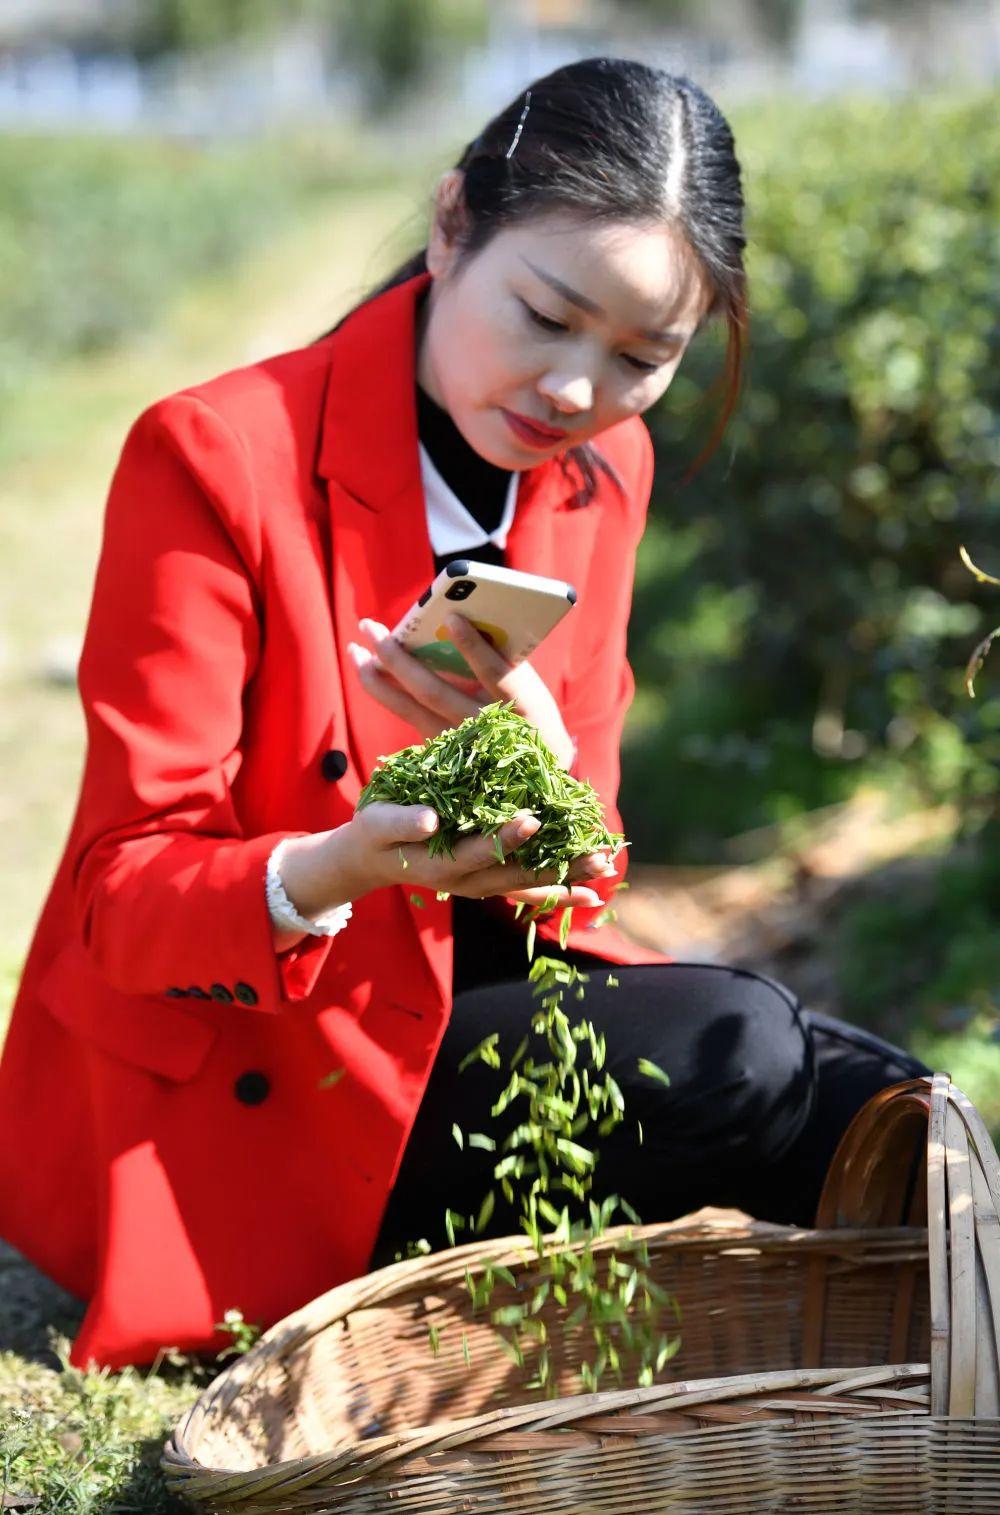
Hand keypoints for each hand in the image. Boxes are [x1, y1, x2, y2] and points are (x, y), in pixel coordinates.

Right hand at [343, 802, 614, 909]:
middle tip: (597, 854)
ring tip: (606, 869)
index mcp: (441, 865)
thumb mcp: (376, 823)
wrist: (373, 858)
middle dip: (559, 863)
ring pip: (529, 883)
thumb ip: (400, 822)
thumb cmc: (374, 833)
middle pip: (517, 874)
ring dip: (568, 878)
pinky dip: (558, 892)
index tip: (534, 818)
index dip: (505, 837)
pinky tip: (591, 895)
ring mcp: (480, 885)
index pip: (478, 851)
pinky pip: (527, 890)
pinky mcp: (489, 881)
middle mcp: (467, 882)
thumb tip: (431, 820)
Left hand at [348, 614, 574, 767]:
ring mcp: (457, 743)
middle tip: (370, 627)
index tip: (451, 618)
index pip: (496, 674)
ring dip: (377, 677)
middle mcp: (483, 728)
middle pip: (434, 691)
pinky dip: (386, 692)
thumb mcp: (532, 690)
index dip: (474, 648)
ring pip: (410, 707)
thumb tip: (460, 622)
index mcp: (520, 708)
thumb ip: (505, 659)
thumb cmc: (534, 716)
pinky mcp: (440, 750)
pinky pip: (407, 715)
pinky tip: (369, 671)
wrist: (534, 776)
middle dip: (399, 656)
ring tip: (355, 649)